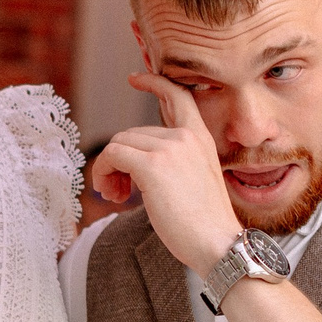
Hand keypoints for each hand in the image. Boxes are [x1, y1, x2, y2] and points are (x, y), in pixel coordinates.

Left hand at [87, 74, 241, 275]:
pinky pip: (112, 156)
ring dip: (109, 170)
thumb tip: (132, 161)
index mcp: (200, 138)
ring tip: (117, 196)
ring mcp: (169, 148)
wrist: (218, 243)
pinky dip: (103, 173)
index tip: (135, 77)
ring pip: (118, 144)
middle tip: (119, 191)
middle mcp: (185, 137)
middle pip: (132, 133)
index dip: (155, 83)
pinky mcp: (152, 165)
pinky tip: (113, 194)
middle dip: (119, 161)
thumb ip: (171, 162)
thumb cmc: (204, 224)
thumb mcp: (193, 181)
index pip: (178, 96)